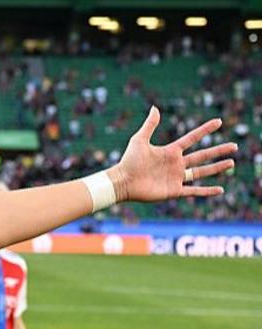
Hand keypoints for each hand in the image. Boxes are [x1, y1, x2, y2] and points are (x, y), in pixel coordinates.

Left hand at [112, 107, 235, 202]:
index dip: (205, 130)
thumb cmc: (128, 161)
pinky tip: (221, 190)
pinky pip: (194, 191)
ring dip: (216, 168)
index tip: (218, 122)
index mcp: (170, 151)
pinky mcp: (173, 191)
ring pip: (201, 172)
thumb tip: (155, 107)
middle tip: (234, 146)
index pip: (192, 138)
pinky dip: (207, 191)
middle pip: (202, 156)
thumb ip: (149, 125)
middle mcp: (176, 164)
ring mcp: (176, 177)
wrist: (122, 181)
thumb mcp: (139, 140)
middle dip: (218, 151)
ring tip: (231, 163)